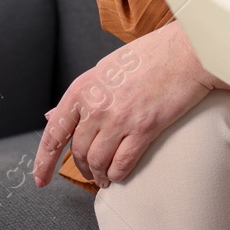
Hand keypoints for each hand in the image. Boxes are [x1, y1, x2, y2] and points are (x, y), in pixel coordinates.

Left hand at [33, 19, 224, 188]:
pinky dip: (118, 174)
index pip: (55, 133)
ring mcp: (119, 118)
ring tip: (105, 177)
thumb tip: (53, 116)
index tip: (41, 178)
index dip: (44, 161)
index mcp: (84, 88)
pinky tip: (120, 174)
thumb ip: (81, 95)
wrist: (188, 51)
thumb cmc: (152, 55)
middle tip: (90, 172)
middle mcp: (97, 105)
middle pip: (77, 151)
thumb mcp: (106, 69)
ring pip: (97, 161)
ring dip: (99, 174)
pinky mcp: (144, 128)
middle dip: (81, 168)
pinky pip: (122, 163)